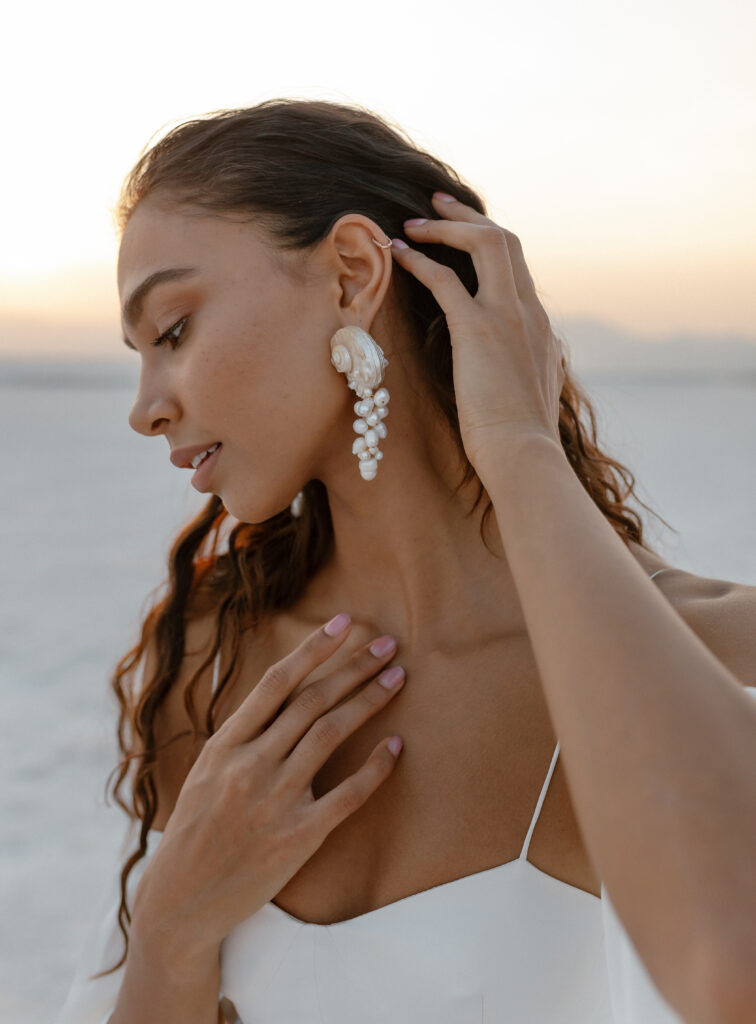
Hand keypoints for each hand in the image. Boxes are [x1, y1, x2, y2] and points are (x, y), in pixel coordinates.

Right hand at [131, 619, 404, 955]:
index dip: (314, 648)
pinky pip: (347, 794)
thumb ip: (245, 733)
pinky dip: (376, 767)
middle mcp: (249, 766)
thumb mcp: (208, 769)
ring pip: (330, 734)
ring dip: (368, 701)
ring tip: (397, 678)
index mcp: (225, 744)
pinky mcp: (297, 838)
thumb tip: (287, 690)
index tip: (344, 623)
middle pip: (312, 701)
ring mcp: (274, 801)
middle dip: (354, 668)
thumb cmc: (197, 829)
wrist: (181, 900)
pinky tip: (397, 745)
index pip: (276, 682)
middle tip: (387, 645)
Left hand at [391, 192, 565, 471]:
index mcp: (541, 327)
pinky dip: (421, 261)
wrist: (524, 455)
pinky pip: (447, 280)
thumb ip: (528, 370)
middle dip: (469, 217)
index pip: (518, 268)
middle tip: (436, 202)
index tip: (463, 234)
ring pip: (487, 244)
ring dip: (446, 228)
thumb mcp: (532, 396)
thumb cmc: (520, 439)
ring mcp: (508, 317)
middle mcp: (530, 312)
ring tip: (412, 221)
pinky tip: (398, 254)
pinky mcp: (479, 330)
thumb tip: (521, 367)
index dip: (488, 244)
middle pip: (506, 241)